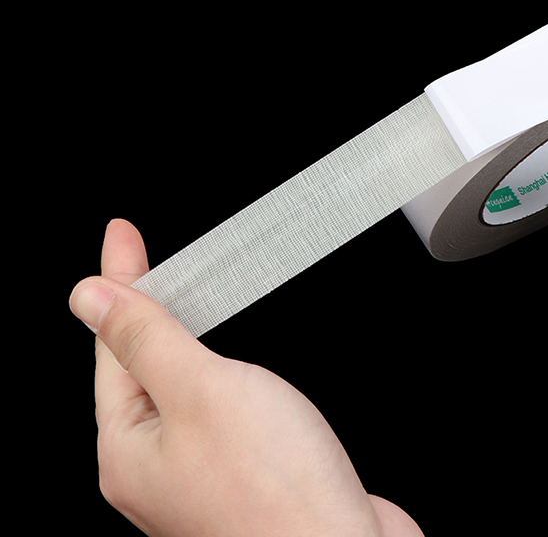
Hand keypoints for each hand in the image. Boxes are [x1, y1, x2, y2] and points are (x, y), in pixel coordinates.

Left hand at [69, 218, 423, 535]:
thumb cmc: (276, 492)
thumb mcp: (200, 390)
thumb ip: (147, 339)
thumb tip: (91, 298)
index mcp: (129, 449)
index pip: (113, 343)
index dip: (120, 281)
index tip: (120, 236)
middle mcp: (159, 468)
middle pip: (139, 367)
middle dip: (142, 310)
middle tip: (140, 257)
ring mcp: (203, 474)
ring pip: (181, 390)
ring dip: (182, 341)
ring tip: (175, 302)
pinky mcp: (248, 474)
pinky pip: (220, 409)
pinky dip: (222, 373)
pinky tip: (229, 365)